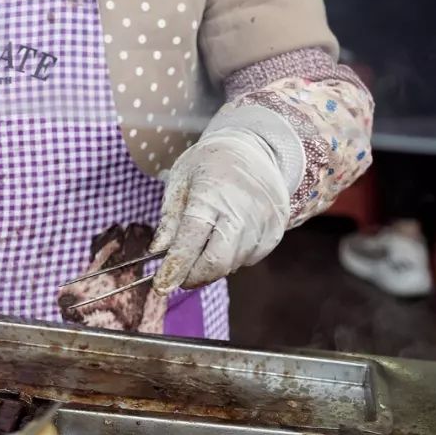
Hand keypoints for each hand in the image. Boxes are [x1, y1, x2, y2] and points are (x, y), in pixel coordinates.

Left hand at [152, 118, 292, 293]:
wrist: (255, 148)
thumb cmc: (210, 163)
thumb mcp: (181, 180)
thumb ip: (170, 218)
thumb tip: (158, 251)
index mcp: (211, 195)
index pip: (190, 241)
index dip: (175, 268)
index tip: (161, 286)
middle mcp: (241, 210)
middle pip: (216, 262)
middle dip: (194, 276)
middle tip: (181, 276)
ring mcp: (263, 221)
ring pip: (233, 264)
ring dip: (213, 266)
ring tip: (204, 248)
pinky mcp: (276, 229)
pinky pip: (251, 258)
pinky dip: (234, 258)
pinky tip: (227, 239)